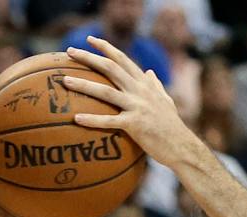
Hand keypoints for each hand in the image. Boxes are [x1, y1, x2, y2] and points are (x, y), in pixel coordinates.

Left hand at [63, 39, 201, 168]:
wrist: (181, 146)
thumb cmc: (171, 126)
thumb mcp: (166, 100)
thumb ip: (156, 86)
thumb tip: (150, 72)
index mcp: (144, 83)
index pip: (122, 59)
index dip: (105, 47)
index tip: (89, 40)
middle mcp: (139, 90)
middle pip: (110, 68)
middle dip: (88, 58)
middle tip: (69, 52)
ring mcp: (137, 106)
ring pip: (105, 91)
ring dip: (83, 85)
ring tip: (65, 81)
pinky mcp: (134, 125)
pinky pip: (109, 121)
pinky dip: (92, 120)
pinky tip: (77, 118)